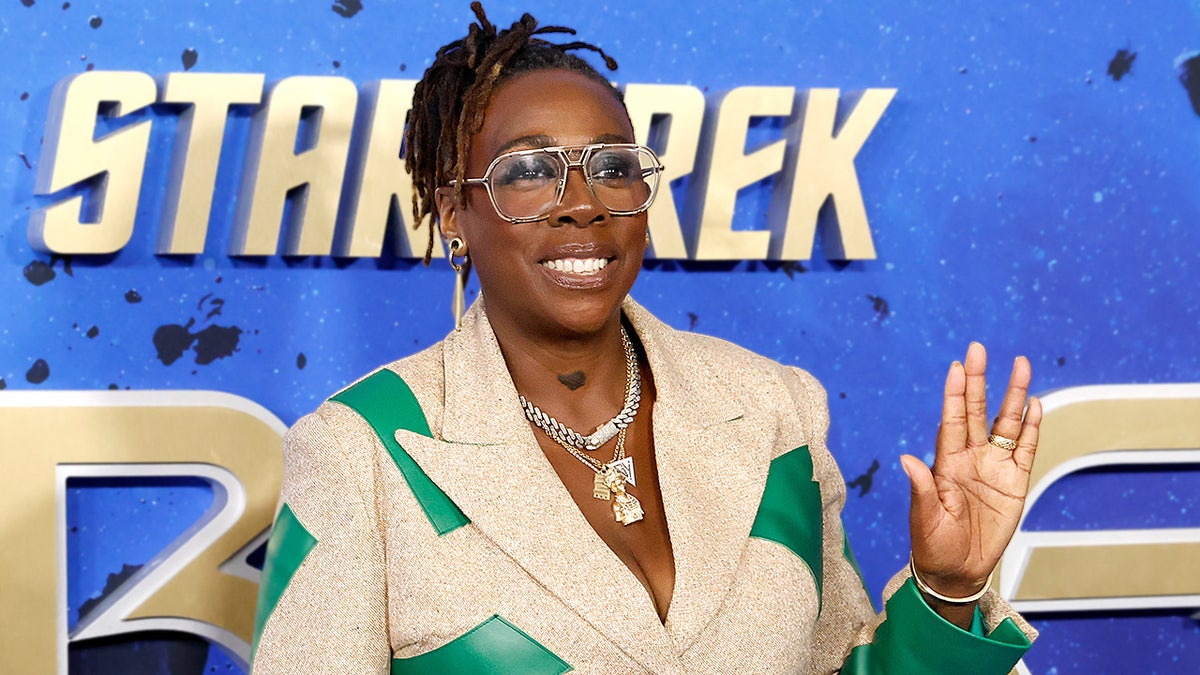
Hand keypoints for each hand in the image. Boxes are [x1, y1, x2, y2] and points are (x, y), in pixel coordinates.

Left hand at [900, 342, 1041, 602]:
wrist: (957, 571)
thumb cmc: (934, 544)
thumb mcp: (925, 518)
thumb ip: (921, 488)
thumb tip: (907, 459)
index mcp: (945, 462)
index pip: (952, 419)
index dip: (955, 394)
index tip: (956, 366)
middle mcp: (970, 457)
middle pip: (978, 411)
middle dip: (979, 380)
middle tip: (979, 348)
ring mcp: (994, 467)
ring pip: (1006, 423)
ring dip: (1013, 395)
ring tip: (1020, 364)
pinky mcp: (1015, 483)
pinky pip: (1025, 449)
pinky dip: (1030, 427)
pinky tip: (1034, 404)